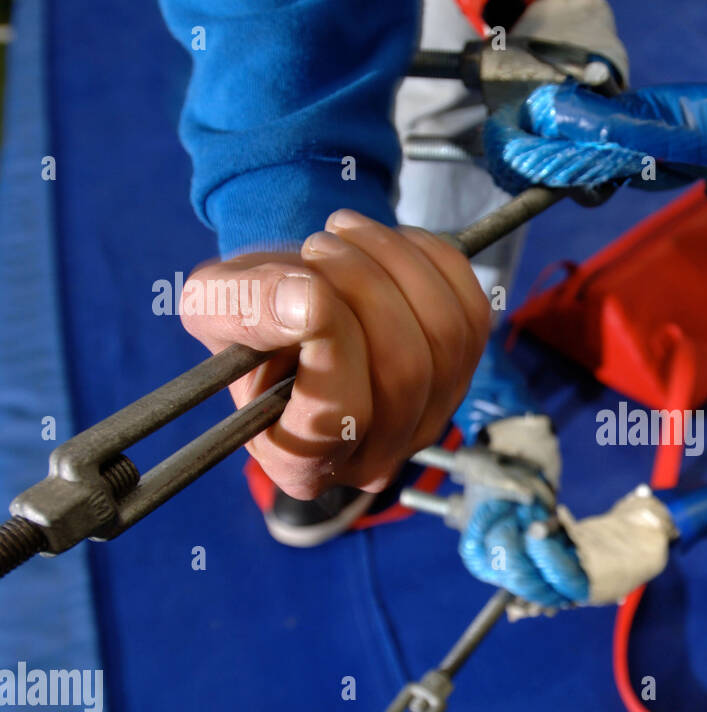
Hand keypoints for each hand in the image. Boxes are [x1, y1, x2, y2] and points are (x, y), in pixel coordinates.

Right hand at [180, 210, 490, 499]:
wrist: (294, 300)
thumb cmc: (251, 317)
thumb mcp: (215, 307)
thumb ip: (242, 308)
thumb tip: (302, 302)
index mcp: (303, 463)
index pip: (342, 414)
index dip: (330, 337)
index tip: (303, 281)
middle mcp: (375, 456)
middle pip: (404, 370)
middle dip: (364, 288)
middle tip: (319, 245)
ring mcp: (428, 418)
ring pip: (446, 337)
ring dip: (397, 265)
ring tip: (345, 234)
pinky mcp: (463, 372)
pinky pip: (471, 311)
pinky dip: (433, 263)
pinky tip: (389, 244)